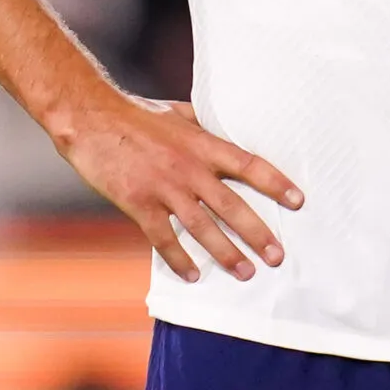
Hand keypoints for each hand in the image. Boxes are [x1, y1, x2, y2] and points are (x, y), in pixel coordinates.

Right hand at [55, 93, 301, 282]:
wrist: (90, 117)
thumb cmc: (136, 113)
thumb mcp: (179, 114)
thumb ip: (204, 129)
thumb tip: (226, 132)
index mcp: (202, 144)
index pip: (249, 165)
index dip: (276, 184)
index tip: (298, 202)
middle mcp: (189, 168)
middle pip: (232, 205)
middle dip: (258, 233)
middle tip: (278, 256)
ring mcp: (164, 187)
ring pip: (202, 227)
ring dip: (226, 253)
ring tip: (246, 273)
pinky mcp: (138, 203)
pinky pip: (163, 238)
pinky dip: (179, 260)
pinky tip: (193, 276)